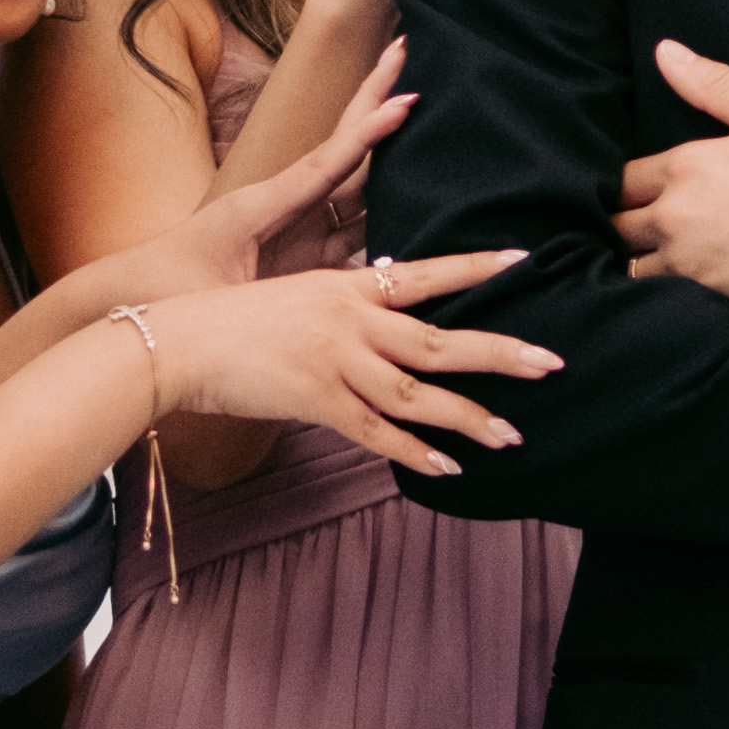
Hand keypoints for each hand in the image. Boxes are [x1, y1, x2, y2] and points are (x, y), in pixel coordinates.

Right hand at [130, 250, 549, 473]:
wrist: (177, 341)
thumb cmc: (229, 319)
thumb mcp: (294, 295)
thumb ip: (341, 308)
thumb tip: (378, 314)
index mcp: (345, 288)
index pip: (425, 273)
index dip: (475, 267)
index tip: (523, 259)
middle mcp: (350, 321)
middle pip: (440, 338)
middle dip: (500, 352)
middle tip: (551, 362)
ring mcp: (335, 363)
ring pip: (418, 393)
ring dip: (469, 417)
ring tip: (512, 435)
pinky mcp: (316, 402)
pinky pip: (377, 433)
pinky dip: (415, 453)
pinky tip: (448, 468)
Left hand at [161, 73, 410, 283]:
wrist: (136, 308)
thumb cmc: (168, 296)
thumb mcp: (214, 295)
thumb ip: (263, 298)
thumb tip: (309, 301)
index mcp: (262, 206)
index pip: (328, 162)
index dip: (367, 134)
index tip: (404, 100)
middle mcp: (286, 209)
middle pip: (346, 150)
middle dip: (374, 101)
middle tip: (405, 49)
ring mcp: (297, 232)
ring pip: (358, 187)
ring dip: (392, 154)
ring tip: (428, 111)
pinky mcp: (302, 259)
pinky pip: (355, 232)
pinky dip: (386, 212)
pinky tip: (417, 197)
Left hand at [618, 42, 728, 319]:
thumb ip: (715, 86)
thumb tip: (666, 52)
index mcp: (689, 166)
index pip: (624, 178)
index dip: (628, 185)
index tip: (640, 192)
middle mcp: (678, 215)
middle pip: (619, 225)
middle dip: (626, 224)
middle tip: (642, 227)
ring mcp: (691, 263)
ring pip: (634, 267)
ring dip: (642, 262)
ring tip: (661, 260)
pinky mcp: (709, 301)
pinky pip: (662, 301)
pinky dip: (662, 296)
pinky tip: (678, 292)